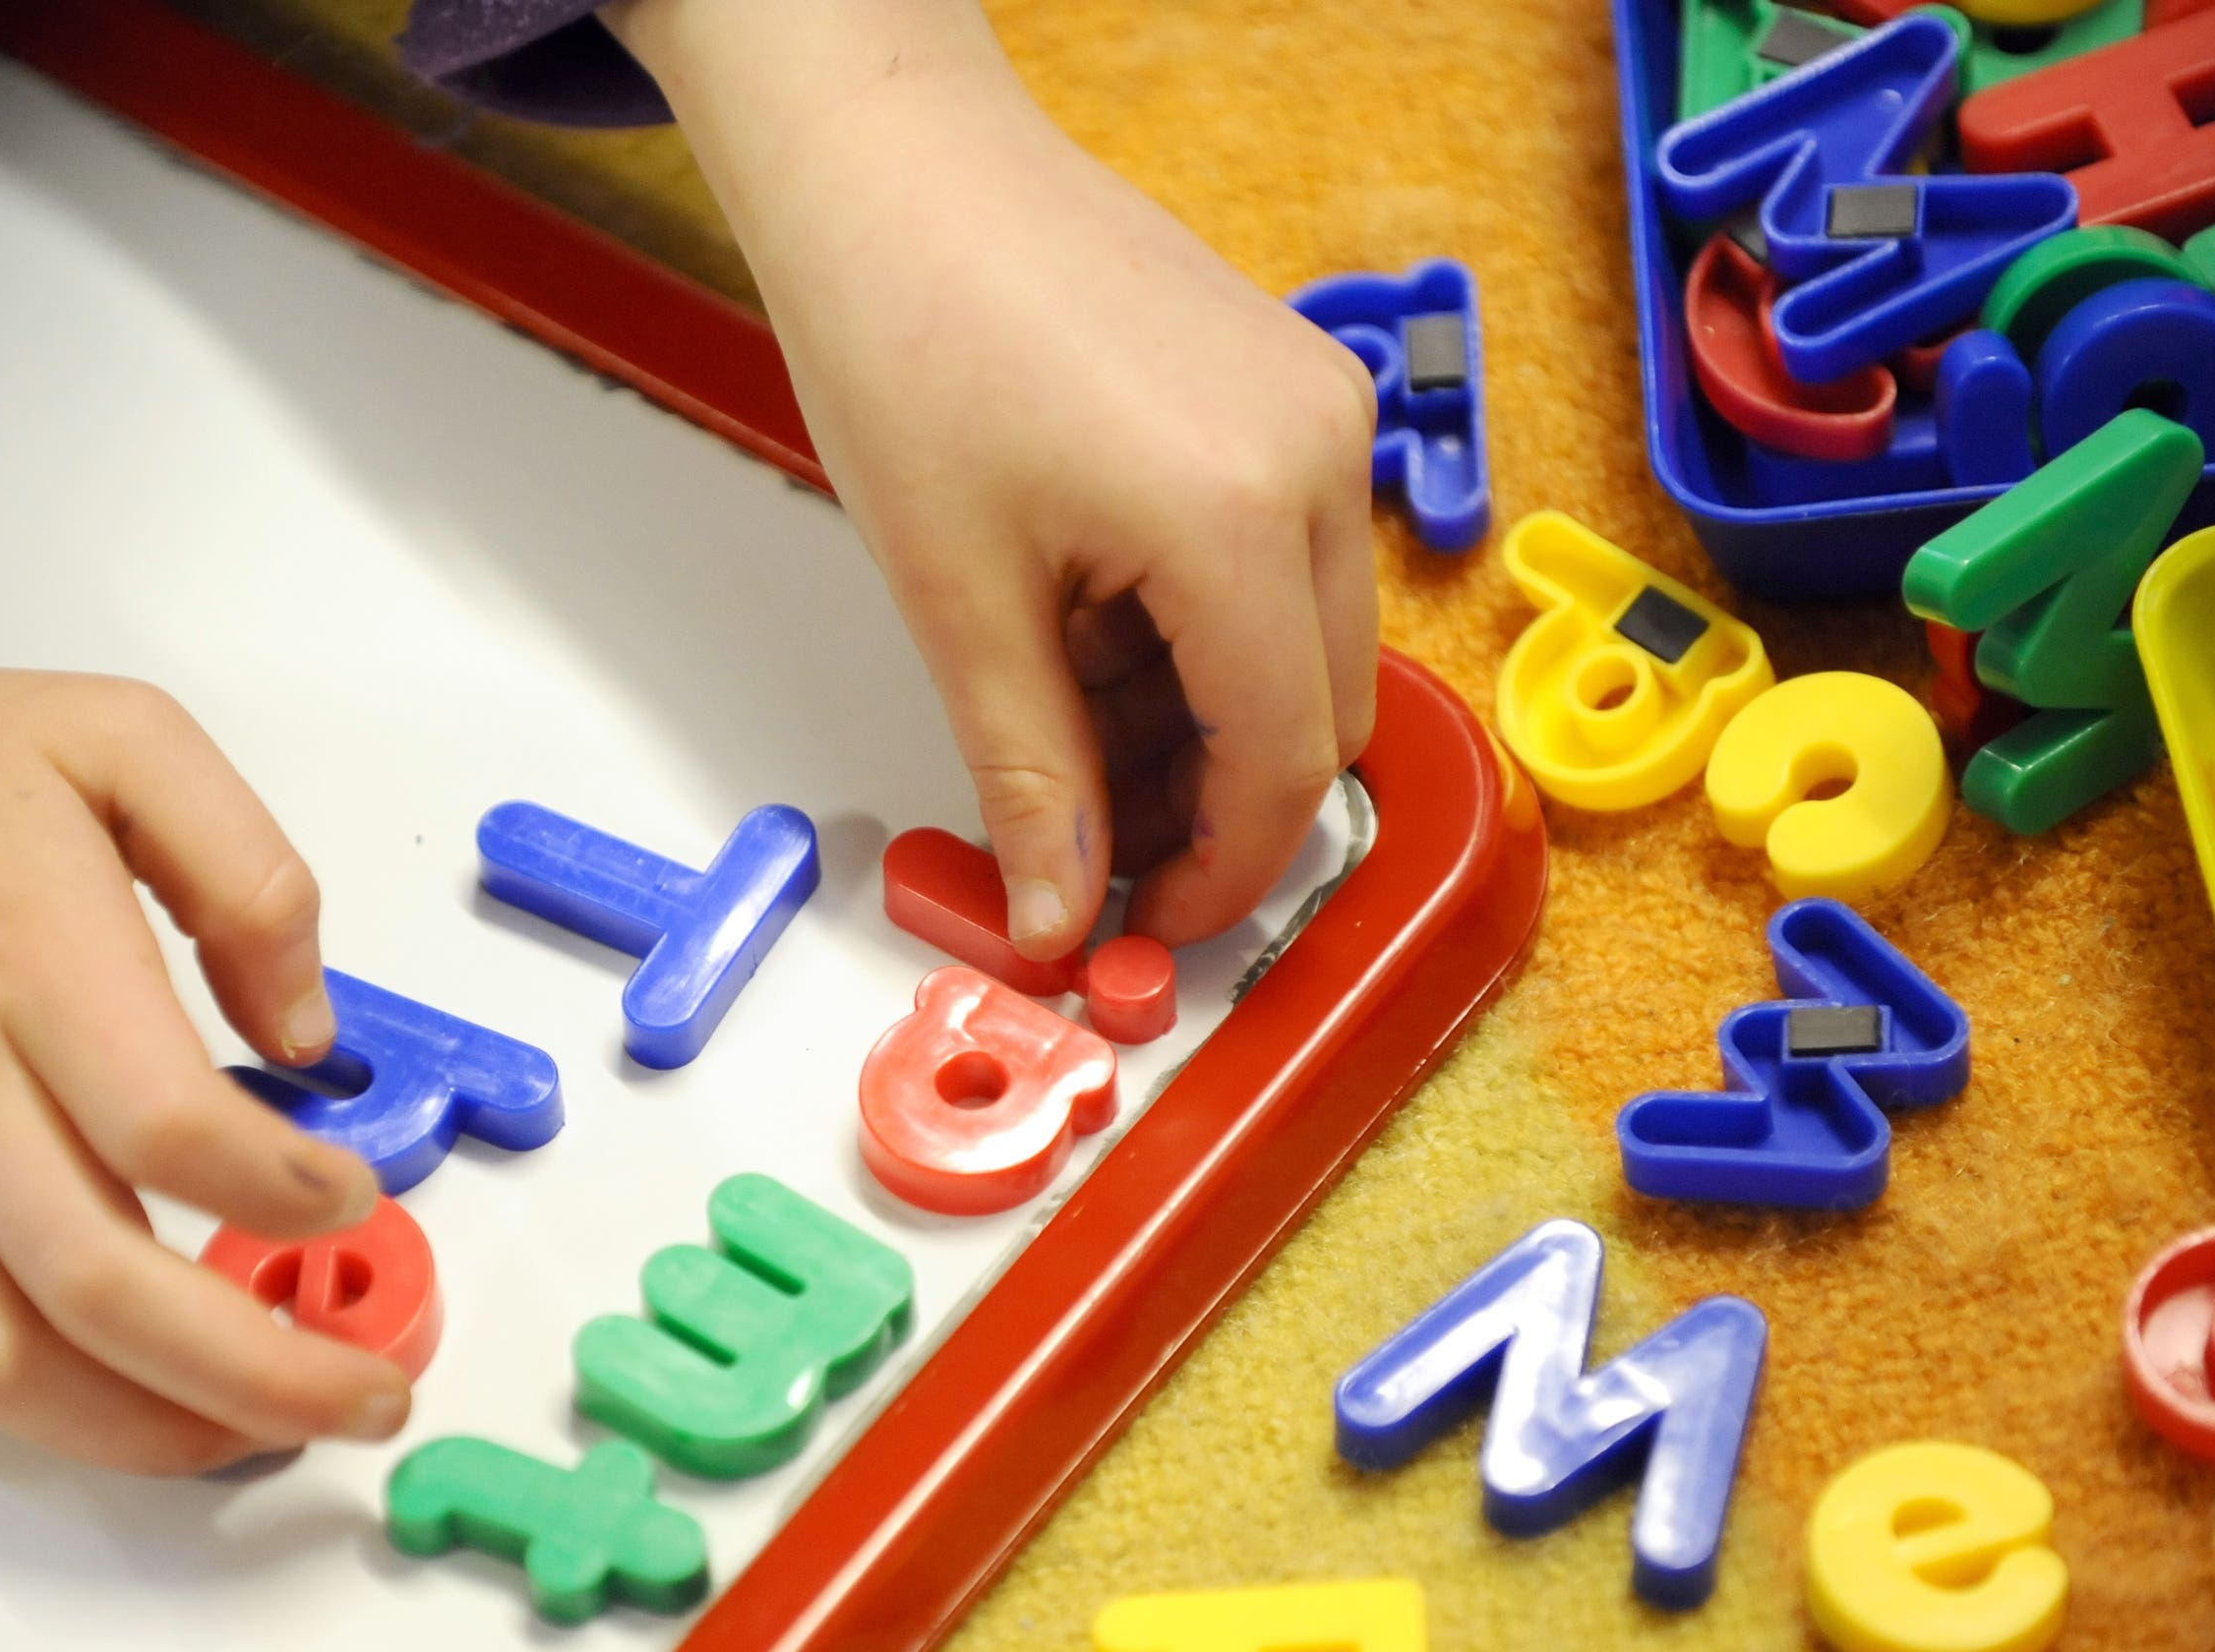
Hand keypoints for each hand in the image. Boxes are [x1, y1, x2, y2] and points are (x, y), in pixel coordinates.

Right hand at [0, 527, 399, 1473]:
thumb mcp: (117, 736)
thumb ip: (248, 874)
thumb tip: (308, 1036)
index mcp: (32, 963)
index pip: (172, 1131)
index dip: (285, 1196)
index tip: (353, 1198)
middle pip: (105, 1289)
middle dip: (262, 1374)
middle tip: (368, 1397)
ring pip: (7, 1366)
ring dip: (149, 1431)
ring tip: (255, 1432)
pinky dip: (14, 1411)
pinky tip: (104, 1400)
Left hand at [607, 0, 1380, 959]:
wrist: (895, 166)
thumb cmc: (906, 333)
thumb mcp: (957, 599)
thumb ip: (1029, 774)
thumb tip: (1059, 914)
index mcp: (1238, 515)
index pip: (1283, 762)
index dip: (1217, 872)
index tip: (1143, 922)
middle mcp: (1316, 456)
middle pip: (1319, 709)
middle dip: (1212, 800)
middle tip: (1090, 838)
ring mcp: (1316, 409)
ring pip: (1304, 640)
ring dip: (1202, 715)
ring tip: (1060, 713)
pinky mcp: (1290, 385)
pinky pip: (1282, 554)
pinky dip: (1202, 625)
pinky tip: (1090, 622)